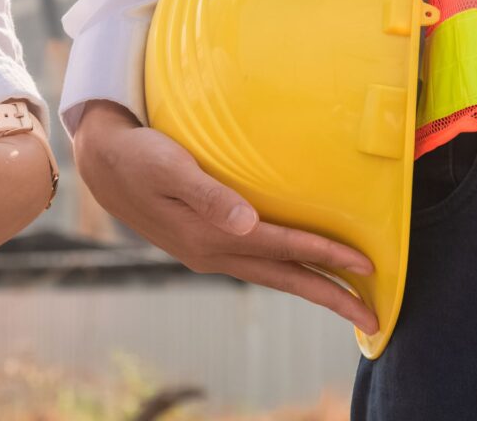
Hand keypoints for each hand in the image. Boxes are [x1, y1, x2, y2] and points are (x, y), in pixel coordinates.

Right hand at [73, 100, 377, 333]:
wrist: (102, 165)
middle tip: (374, 319)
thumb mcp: (170, 168)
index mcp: (209, 235)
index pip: (282, 248)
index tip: (367, 267)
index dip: (326, 257)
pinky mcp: (204, 245)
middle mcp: (212, 253)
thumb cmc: (140, 156)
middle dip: (331, 297)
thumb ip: (209, 195)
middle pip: (284, 279)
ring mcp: (207, 253)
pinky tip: (299, 270)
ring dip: (312, 289)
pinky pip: (256, 266)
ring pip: (272, 277)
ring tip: (348, 300)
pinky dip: (286, 273)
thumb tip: (248, 223)